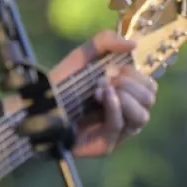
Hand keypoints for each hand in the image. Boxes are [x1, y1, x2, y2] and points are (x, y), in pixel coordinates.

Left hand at [52, 29, 157, 157]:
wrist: (37, 106)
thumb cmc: (62, 84)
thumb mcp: (83, 56)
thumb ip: (106, 41)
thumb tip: (135, 44)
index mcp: (126, 95)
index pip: (149, 86)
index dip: (135, 74)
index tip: (110, 69)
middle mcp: (126, 113)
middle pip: (149, 99)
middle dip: (129, 84)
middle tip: (105, 79)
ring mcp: (118, 131)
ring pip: (142, 116)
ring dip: (125, 97)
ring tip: (101, 90)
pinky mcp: (106, 144)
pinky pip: (121, 126)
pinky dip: (115, 108)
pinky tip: (103, 96)